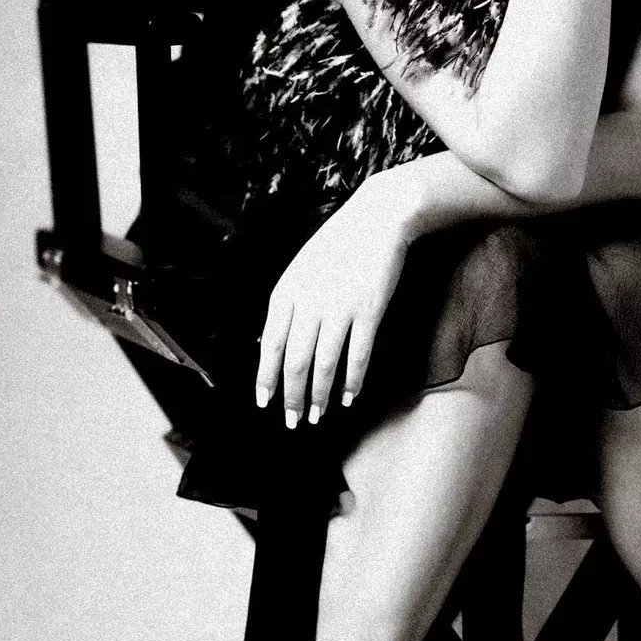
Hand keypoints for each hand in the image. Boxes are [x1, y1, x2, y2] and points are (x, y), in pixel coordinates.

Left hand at [255, 174, 413, 423]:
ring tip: (318, 415)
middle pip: (295, 361)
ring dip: (320, 395)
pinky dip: (352, 381)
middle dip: (291, 397)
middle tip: (293, 421)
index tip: (264, 402)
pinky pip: (357, 356)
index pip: (269, 345)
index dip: (266, 378)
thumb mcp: (300, 270)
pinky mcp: (369, 311)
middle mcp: (309, 302)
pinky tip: (349, 397)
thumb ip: (286, 305)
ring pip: (324, 364)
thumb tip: (271, 345)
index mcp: (287, 291)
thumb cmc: (337, 246)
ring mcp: (340, 307)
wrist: (377, 220)